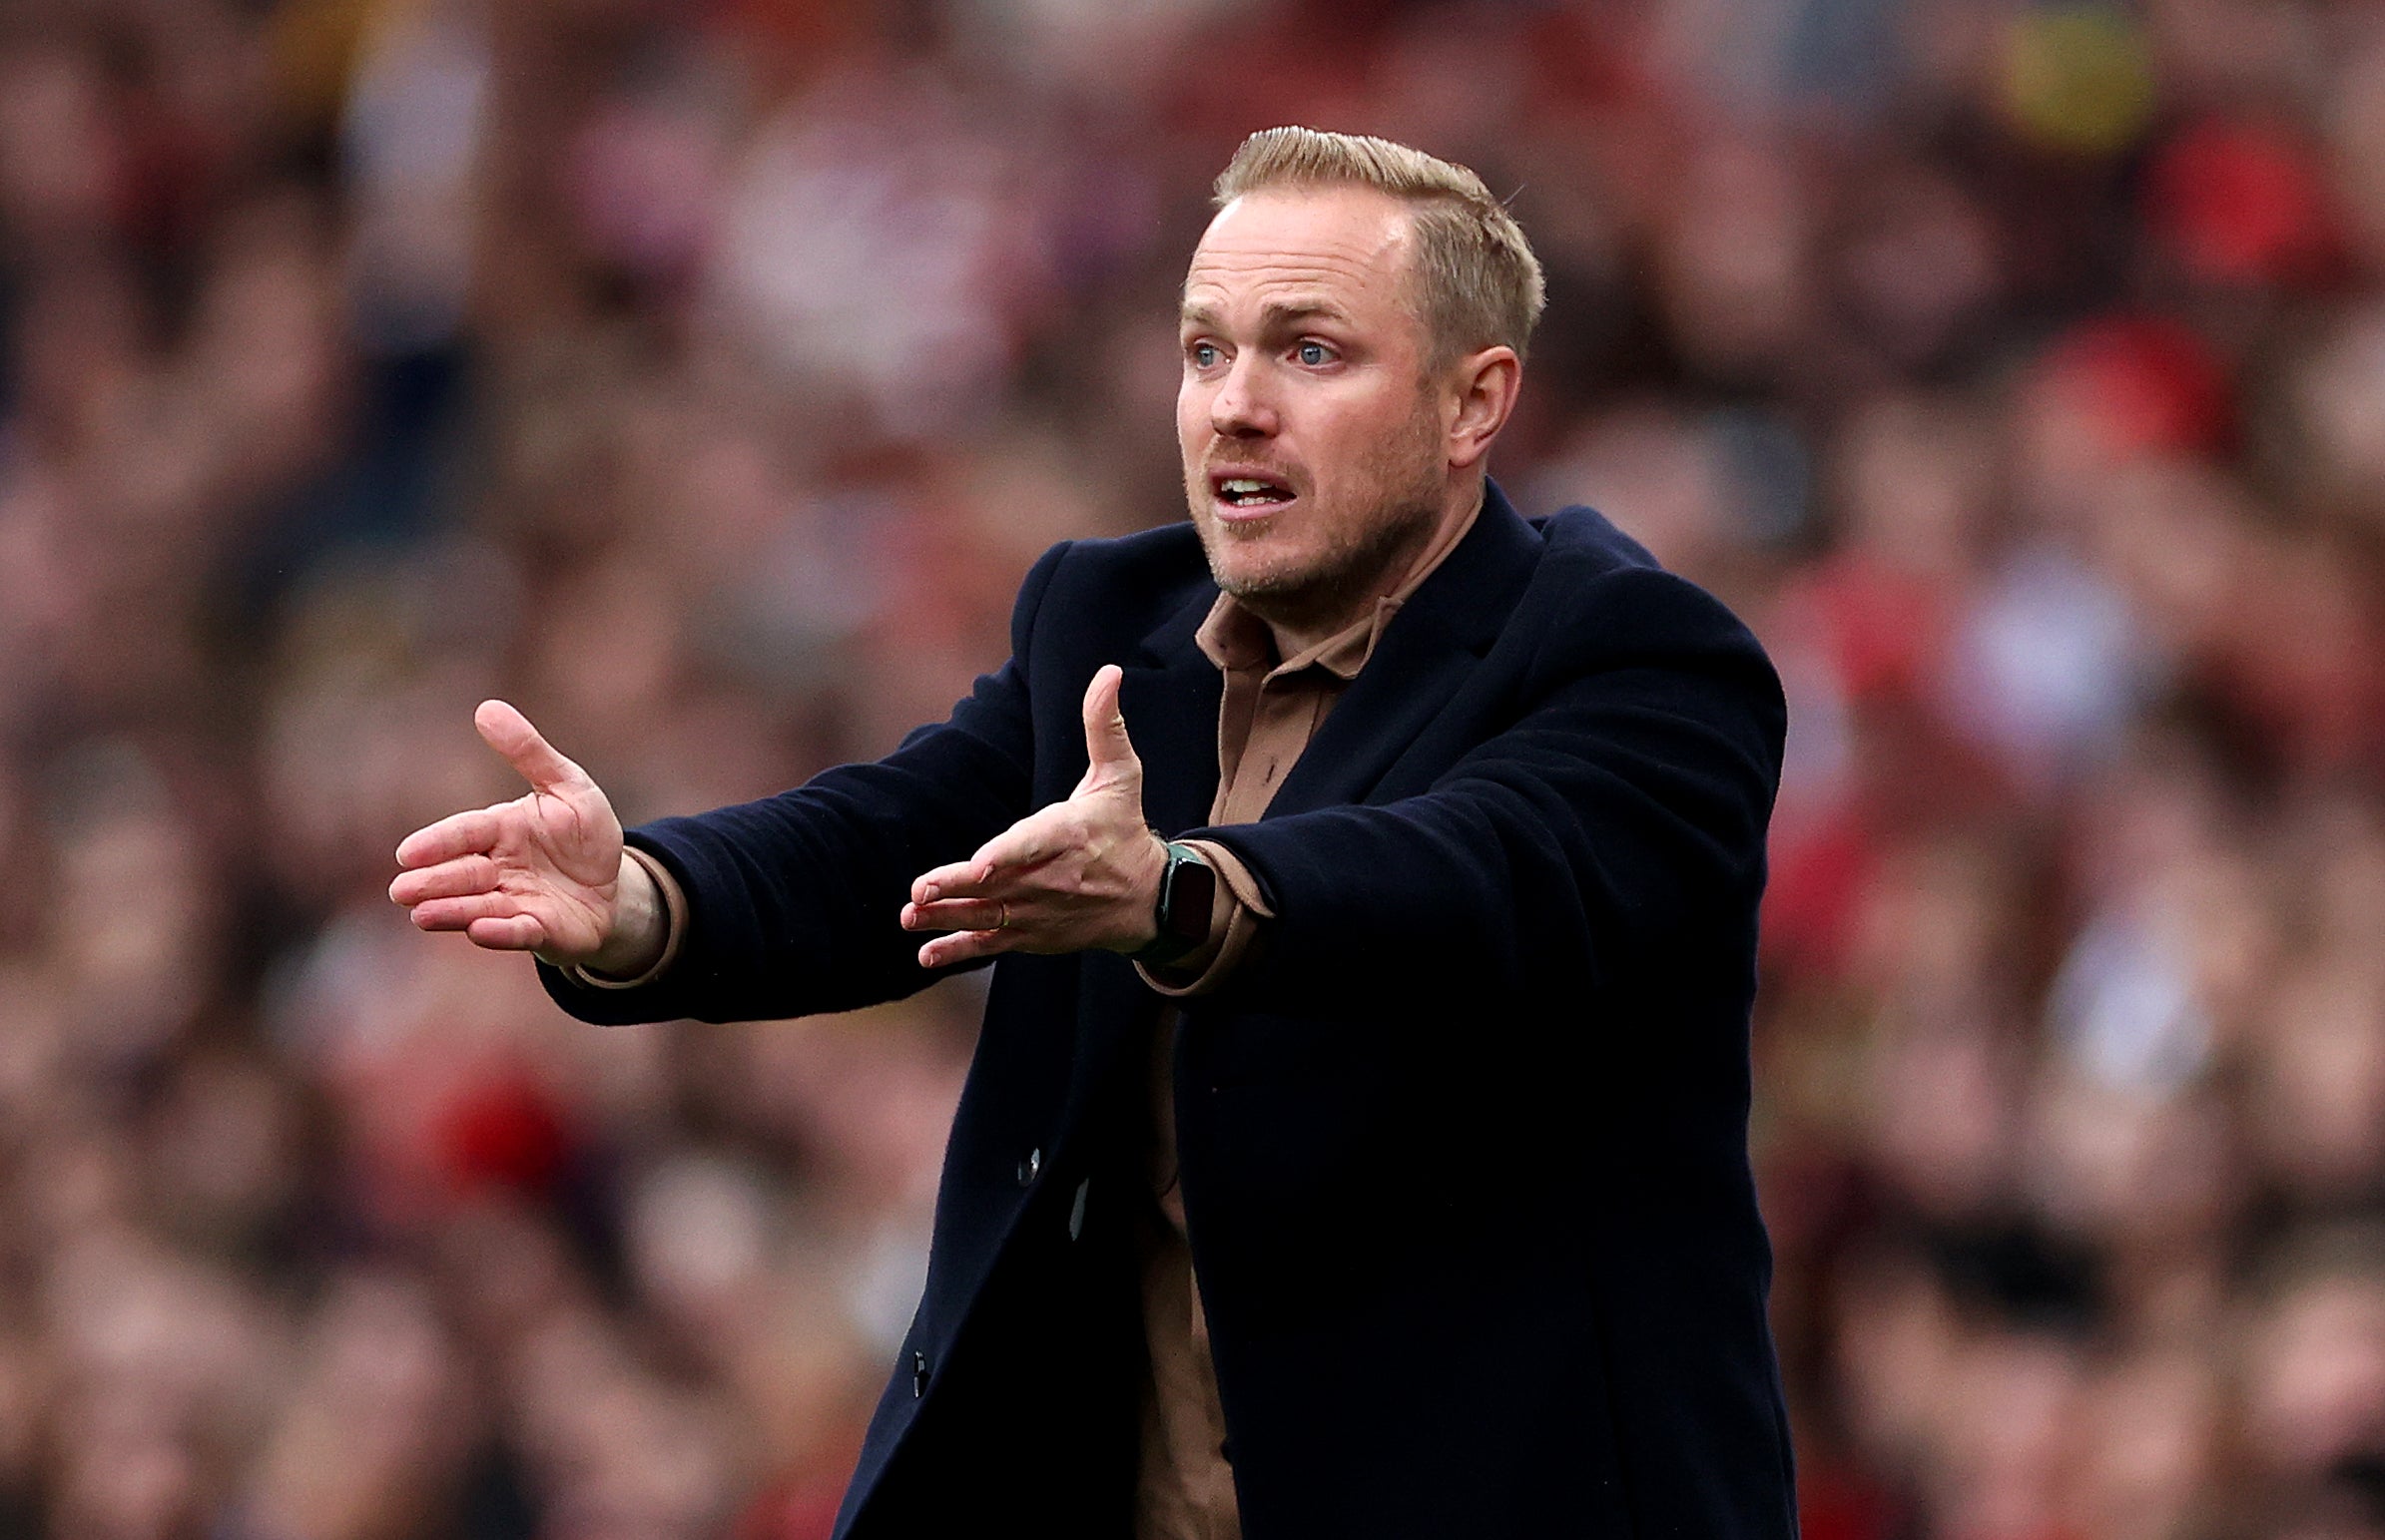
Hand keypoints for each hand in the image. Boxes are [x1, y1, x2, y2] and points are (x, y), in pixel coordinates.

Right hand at [389, 700, 658, 971]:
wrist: (615, 884)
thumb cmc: (583, 833)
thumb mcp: (568, 786)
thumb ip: (529, 752)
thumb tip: (486, 708)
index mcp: (501, 830)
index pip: (465, 833)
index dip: (438, 843)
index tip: (408, 853)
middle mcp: (500, 869)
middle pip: (462, 874)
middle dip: (433, 882)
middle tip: (401, 890)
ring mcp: (516, 902)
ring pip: (479, 906)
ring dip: (453, 912)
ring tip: (422, 916)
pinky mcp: (540, 930)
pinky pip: (520, 932)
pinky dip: (501, 933)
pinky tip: (480, 930)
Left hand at [902, 665, 1168, 968]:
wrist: (1149, 900)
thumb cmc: (1124, 829)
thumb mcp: (1121, 775)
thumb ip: (1104, 726)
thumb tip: (1109, 672)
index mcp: (1071, 835)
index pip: (1035, 844)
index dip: (1006, 855)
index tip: (980, 866)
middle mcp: (1053, 878)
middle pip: (999, 884)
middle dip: (958, 888)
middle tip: (920, 889)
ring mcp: (1041, 910)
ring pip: (989, 915)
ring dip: (947, 919)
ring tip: (910, 915)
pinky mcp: (1033, 934)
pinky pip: (993, 943)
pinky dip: (960, 950)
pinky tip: (927, 954)